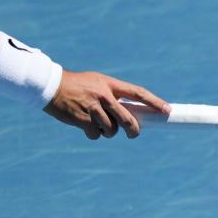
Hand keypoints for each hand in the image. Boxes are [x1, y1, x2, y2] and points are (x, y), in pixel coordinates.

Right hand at [43, 70, 169, 139]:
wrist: (50, 86)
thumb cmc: (77, 86)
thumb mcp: (97, 83)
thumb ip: (113, 96)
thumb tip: (129, 116)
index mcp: (110, 84)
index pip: (138, 92)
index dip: (155, 102)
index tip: (167, 110)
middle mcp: (104, 95)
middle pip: (128, 119)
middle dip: (134, 130)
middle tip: (133, 133)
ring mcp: (94, 108)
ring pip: (112, 130)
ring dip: (107, 131)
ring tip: (97, 122)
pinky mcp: (83, 119)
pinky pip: (96, 135)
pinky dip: (93, 134)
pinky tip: (85, 125)